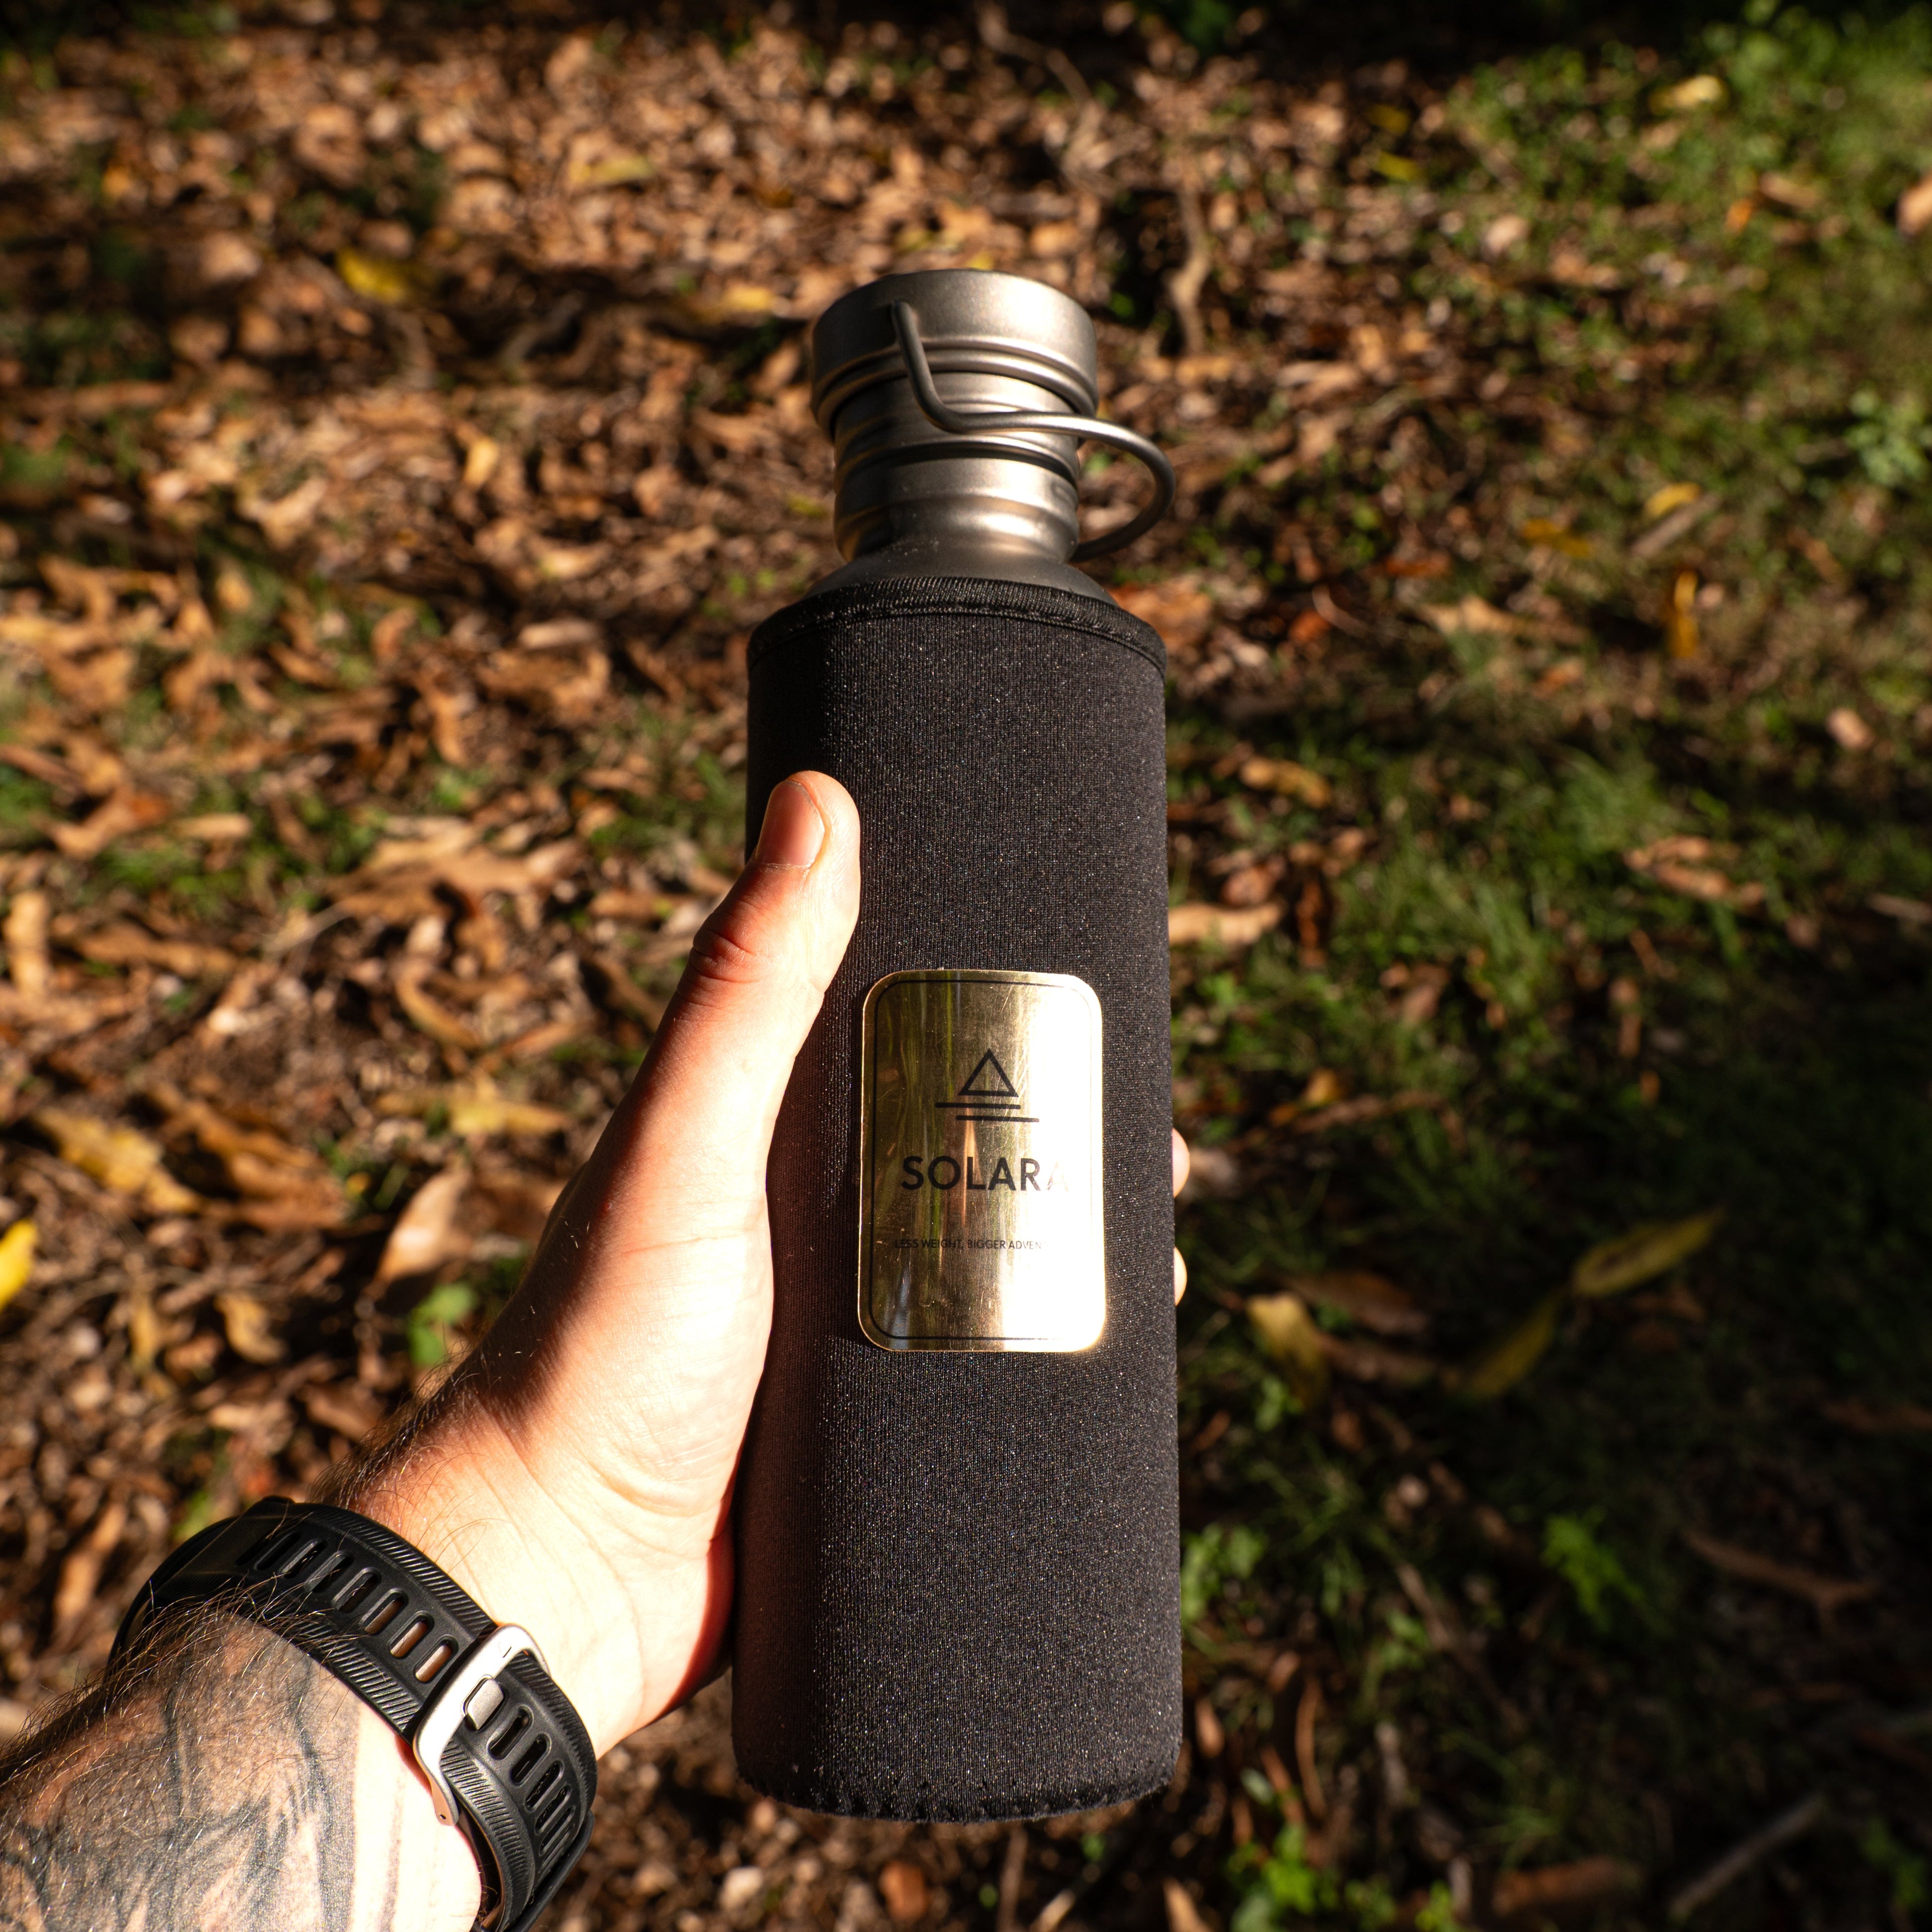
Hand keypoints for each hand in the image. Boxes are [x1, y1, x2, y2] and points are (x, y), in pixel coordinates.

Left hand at [356, 772, 1192, 1755]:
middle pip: (968, 1151)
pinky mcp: (873, 1424)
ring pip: (993, 1264)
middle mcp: (811, 1218)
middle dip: (1070, 1137)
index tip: (1090, 984)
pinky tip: (1123, 1358)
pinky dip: (1051, 1359)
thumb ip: (746, 987)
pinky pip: (983, 1373)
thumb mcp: (684, 1145)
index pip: (901, 1035)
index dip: (996, 1000)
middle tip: (1161, 1140)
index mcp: (768, 1132)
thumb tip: (814, 798)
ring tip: (1166, 1246)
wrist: (564, 1573)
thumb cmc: (596, 1346)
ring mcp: (849, 1325)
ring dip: (1081, 1252)